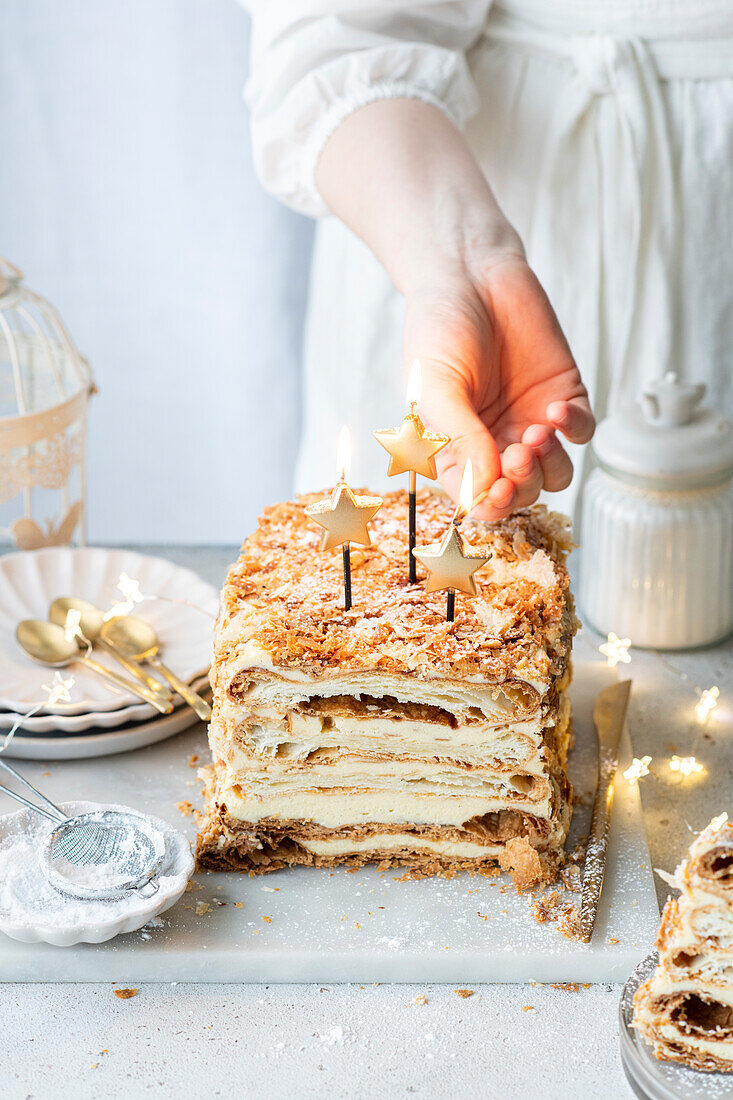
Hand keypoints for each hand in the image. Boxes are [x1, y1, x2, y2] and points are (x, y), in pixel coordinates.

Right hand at [404, 251, 593, 519]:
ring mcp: (530, 422)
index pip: (475, 499)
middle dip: (524, 483)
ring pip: (556, 474)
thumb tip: (486, 483)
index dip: (490, 504)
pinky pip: (581, 432)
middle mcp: (494, 444)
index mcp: (455, 451)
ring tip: (538, 431)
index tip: (498, 489)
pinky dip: (573, 428)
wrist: (470, 273)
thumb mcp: (436, 386)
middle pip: (521, 493)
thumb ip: (459, 437)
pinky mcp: (563, 396)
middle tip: (519, 453)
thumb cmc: (438, 328)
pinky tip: (555, 408)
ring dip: (551, 464)